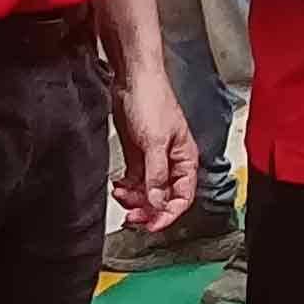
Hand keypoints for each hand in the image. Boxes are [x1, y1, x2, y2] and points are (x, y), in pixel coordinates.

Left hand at [110, 70, 197, 228]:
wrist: (132, 78)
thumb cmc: (152, 99)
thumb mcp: (155, 141)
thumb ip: (156, 174)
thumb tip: (158, 202)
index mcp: (185, 158)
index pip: (182, 196)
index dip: (168, 214)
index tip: (152, 225)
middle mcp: (171, 161)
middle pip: (164, 197)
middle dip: (149, 209)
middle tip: (133, 217)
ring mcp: (153, 158)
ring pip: (147, 190)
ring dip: (135, 198)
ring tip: (121, 196)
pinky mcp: (138, 153)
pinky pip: (134, 179)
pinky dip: (126, 187)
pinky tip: (118, 187)